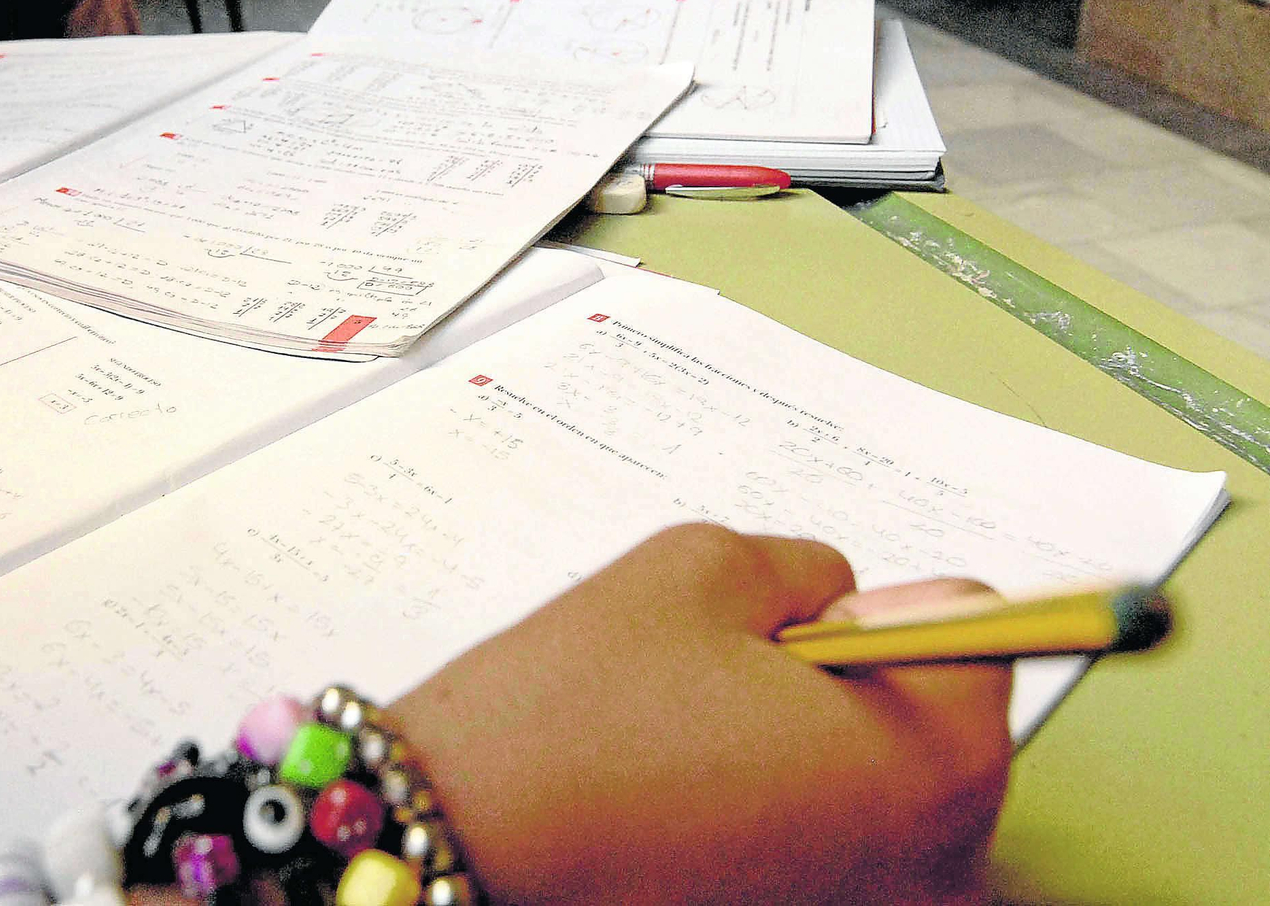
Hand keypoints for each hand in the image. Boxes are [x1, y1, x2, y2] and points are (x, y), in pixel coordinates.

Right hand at [384, 523, 1012, 904]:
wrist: (461, 841)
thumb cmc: (578, 713)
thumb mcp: (701, 567)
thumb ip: (810, 566)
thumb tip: (842, 600)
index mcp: (934, 763)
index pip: (972, 635)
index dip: (876, 609)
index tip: (799, 627)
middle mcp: (933, 867)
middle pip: (934, 724)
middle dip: (852, 682)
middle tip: (730, 680)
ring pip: (874, 790)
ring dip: (812, 751)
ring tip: (695, 745)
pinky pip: (822, 849)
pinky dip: (775, 816)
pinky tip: (685, 804)